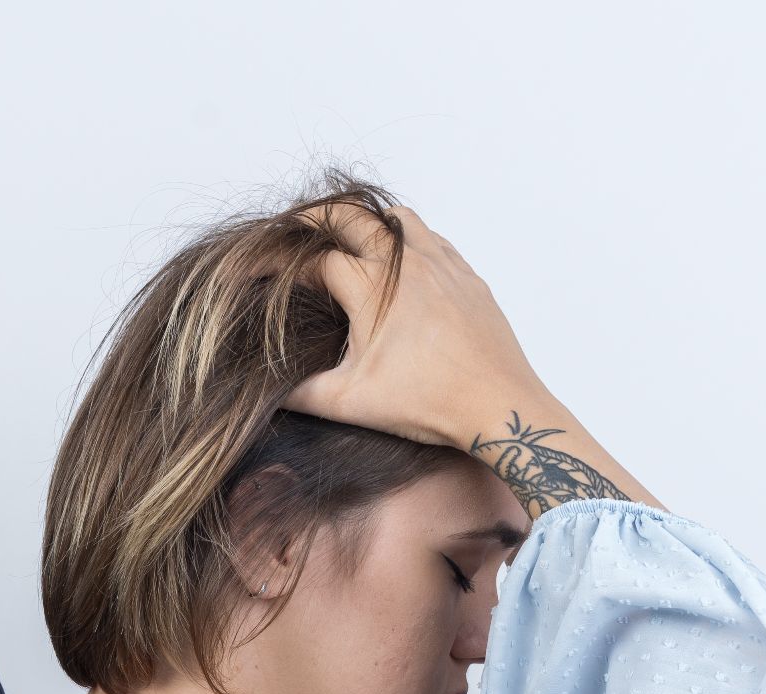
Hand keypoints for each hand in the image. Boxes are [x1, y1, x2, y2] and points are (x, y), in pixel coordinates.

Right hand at [282, 205, 552, 451]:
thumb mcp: (352, 403)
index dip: (286, 266)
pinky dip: (409, 240)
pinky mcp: (468, 276)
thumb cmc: (429, 403)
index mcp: (373, 288)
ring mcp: (442, 264)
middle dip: (318, 219)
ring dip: (370, 222)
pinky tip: (402, 265)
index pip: (317, 261)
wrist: (497, 405)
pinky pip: (434, 239)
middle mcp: (407, 264)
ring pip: (398, 219)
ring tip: (352, 240)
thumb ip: (304, 394)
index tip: (268, 275)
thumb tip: (272, 393)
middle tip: (297, 228)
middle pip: (353, 218)